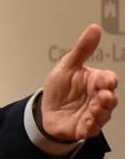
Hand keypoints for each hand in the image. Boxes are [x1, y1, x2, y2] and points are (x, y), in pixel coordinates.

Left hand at [41, 24, 119, 140]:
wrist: (46, 109)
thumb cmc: (61, 86)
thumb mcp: (68, 65)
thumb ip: (83, 49)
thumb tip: (95, 28)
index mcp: (96, 81)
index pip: (109, 80)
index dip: (108, 80)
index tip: (106, 81)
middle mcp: (98, 98)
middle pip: (110, 99)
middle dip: (108, 98)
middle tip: (103, 96)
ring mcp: (93, 114)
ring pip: (103, 115)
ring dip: (99, 113)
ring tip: (93, 111)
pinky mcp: (85, 128)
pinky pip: (90, 130)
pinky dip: (88, 128)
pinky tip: (84, 127)